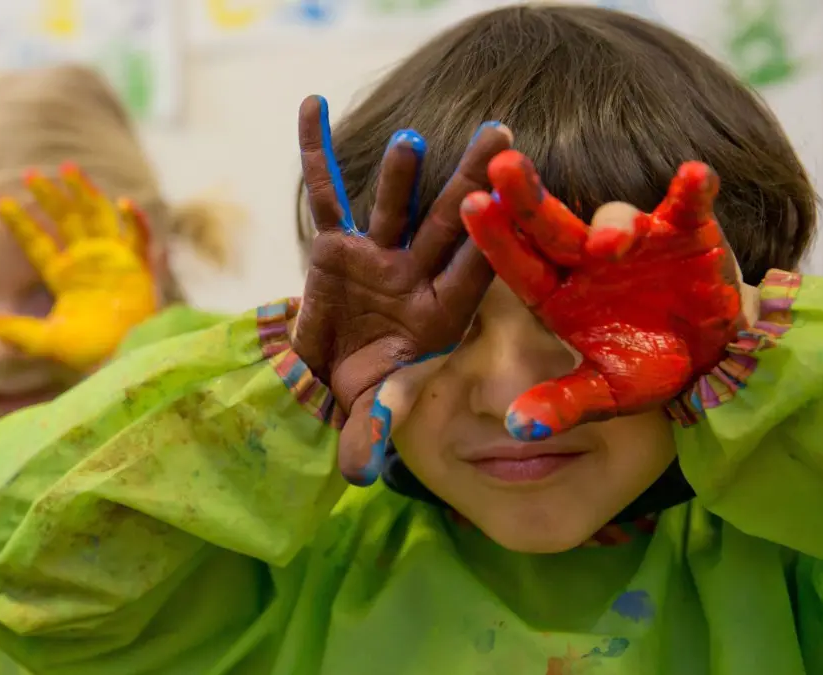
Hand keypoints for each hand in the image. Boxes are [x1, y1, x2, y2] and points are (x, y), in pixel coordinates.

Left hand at [0, 163, 157, 369]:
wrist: (124, 359)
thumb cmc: (87, 353)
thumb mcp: (45, 342)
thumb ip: (16, 331)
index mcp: (62, 275)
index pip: (37, 243)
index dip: (21, 223)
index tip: (1, 203)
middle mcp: (86, 261)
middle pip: (66, 219)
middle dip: (50, 196)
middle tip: (31, 174)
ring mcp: (113, 259)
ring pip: (98, 216)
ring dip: (86, 192)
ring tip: (69, 169)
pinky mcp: (139, 265)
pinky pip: (139, 237)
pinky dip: (135, 220)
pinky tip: (125, 202)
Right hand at [291, 95, 512, 484]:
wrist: (329, 378)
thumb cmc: (364, 395)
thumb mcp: (368, 414)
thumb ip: (370, 434)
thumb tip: (363, 472)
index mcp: (438, 314)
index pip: (468, 274)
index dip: (487, 244)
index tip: (511, 210)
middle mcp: (414, 276)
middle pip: (445, 224)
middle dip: (469, 184)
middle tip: (501, 137)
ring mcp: (376, 257)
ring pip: (393, 206)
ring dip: (403, 171)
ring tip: (413, 138)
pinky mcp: (336, 246)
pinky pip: (326, 192)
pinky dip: (316, 151)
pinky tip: (311, 106)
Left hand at [460, 150, 742, 440]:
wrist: (708, 354)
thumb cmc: (642, 366)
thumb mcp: (604, 393)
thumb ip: (563, 405)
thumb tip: (519, 430)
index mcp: (554, 292)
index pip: (516, 263)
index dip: (494, 238)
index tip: (470, 207)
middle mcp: (584, 259)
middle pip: (549, 224)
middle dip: (526, 196)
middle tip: (502, 166)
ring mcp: (635, 240)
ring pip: (615, 220)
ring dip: (614, 226)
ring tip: (616, 244)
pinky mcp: (686, 230)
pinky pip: (687, 206)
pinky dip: (693, 193)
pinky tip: (696, 177)